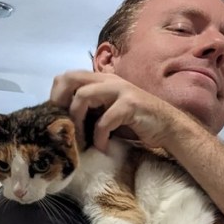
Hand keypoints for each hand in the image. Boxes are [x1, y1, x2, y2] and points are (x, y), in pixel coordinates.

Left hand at [49, 71, 178, 151]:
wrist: (167, 126)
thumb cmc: (134, 121)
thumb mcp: (107, 111)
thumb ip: (89, 108)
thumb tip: (62, 121)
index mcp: (100, 79)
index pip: (67, 76)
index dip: (56, 96)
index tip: (57, 118)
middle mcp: (108, 79)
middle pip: (70, 79)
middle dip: (61, 103)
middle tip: (63, 126)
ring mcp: (119, 90)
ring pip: (84, 96)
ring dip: (77, 121)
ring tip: (81, 139)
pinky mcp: (130, 104)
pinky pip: (104, 120)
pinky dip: (100, 137)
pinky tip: (103, 147)